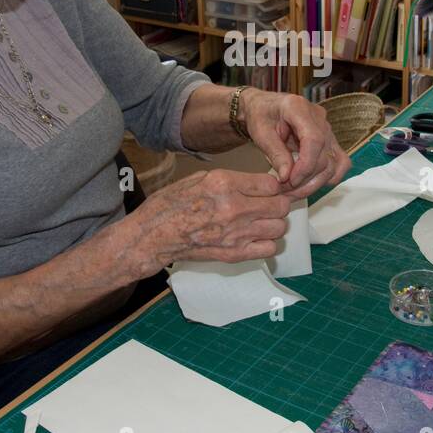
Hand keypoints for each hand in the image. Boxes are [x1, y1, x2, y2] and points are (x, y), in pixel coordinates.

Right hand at [125, 170, 292, 269]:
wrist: (152, 237)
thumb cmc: (171, 204)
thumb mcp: (199, 178)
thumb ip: (232, 180)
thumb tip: (259, 182)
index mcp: (223, 184)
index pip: (271, 184)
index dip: (273, 186)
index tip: (267, 189)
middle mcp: (233, 208)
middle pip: (280, 206)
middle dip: (278, 203)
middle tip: (267, 204)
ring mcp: (235, 234)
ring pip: (279, 227)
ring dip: (273, 223)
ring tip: (260, 220)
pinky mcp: (233, 254)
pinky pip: (269, 248)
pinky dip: (267, 243)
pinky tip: (254, 237)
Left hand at [237, 90, 351, 198]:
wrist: (265, 108)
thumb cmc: (261, 115)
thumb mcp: (260, 133)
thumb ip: (275, 154)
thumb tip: (286, 177)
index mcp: (299, 108)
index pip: (314, 140)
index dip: (306, 165)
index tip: (291, 180)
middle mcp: (318, 117)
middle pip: (325, 155)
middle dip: (307, 178)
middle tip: (286, 190)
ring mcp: (327, 128)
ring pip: (335, 163)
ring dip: (316, 182)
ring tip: (295, 190)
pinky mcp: (330, 140)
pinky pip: (339, 162)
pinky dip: (327, 177)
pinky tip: (309, 183)